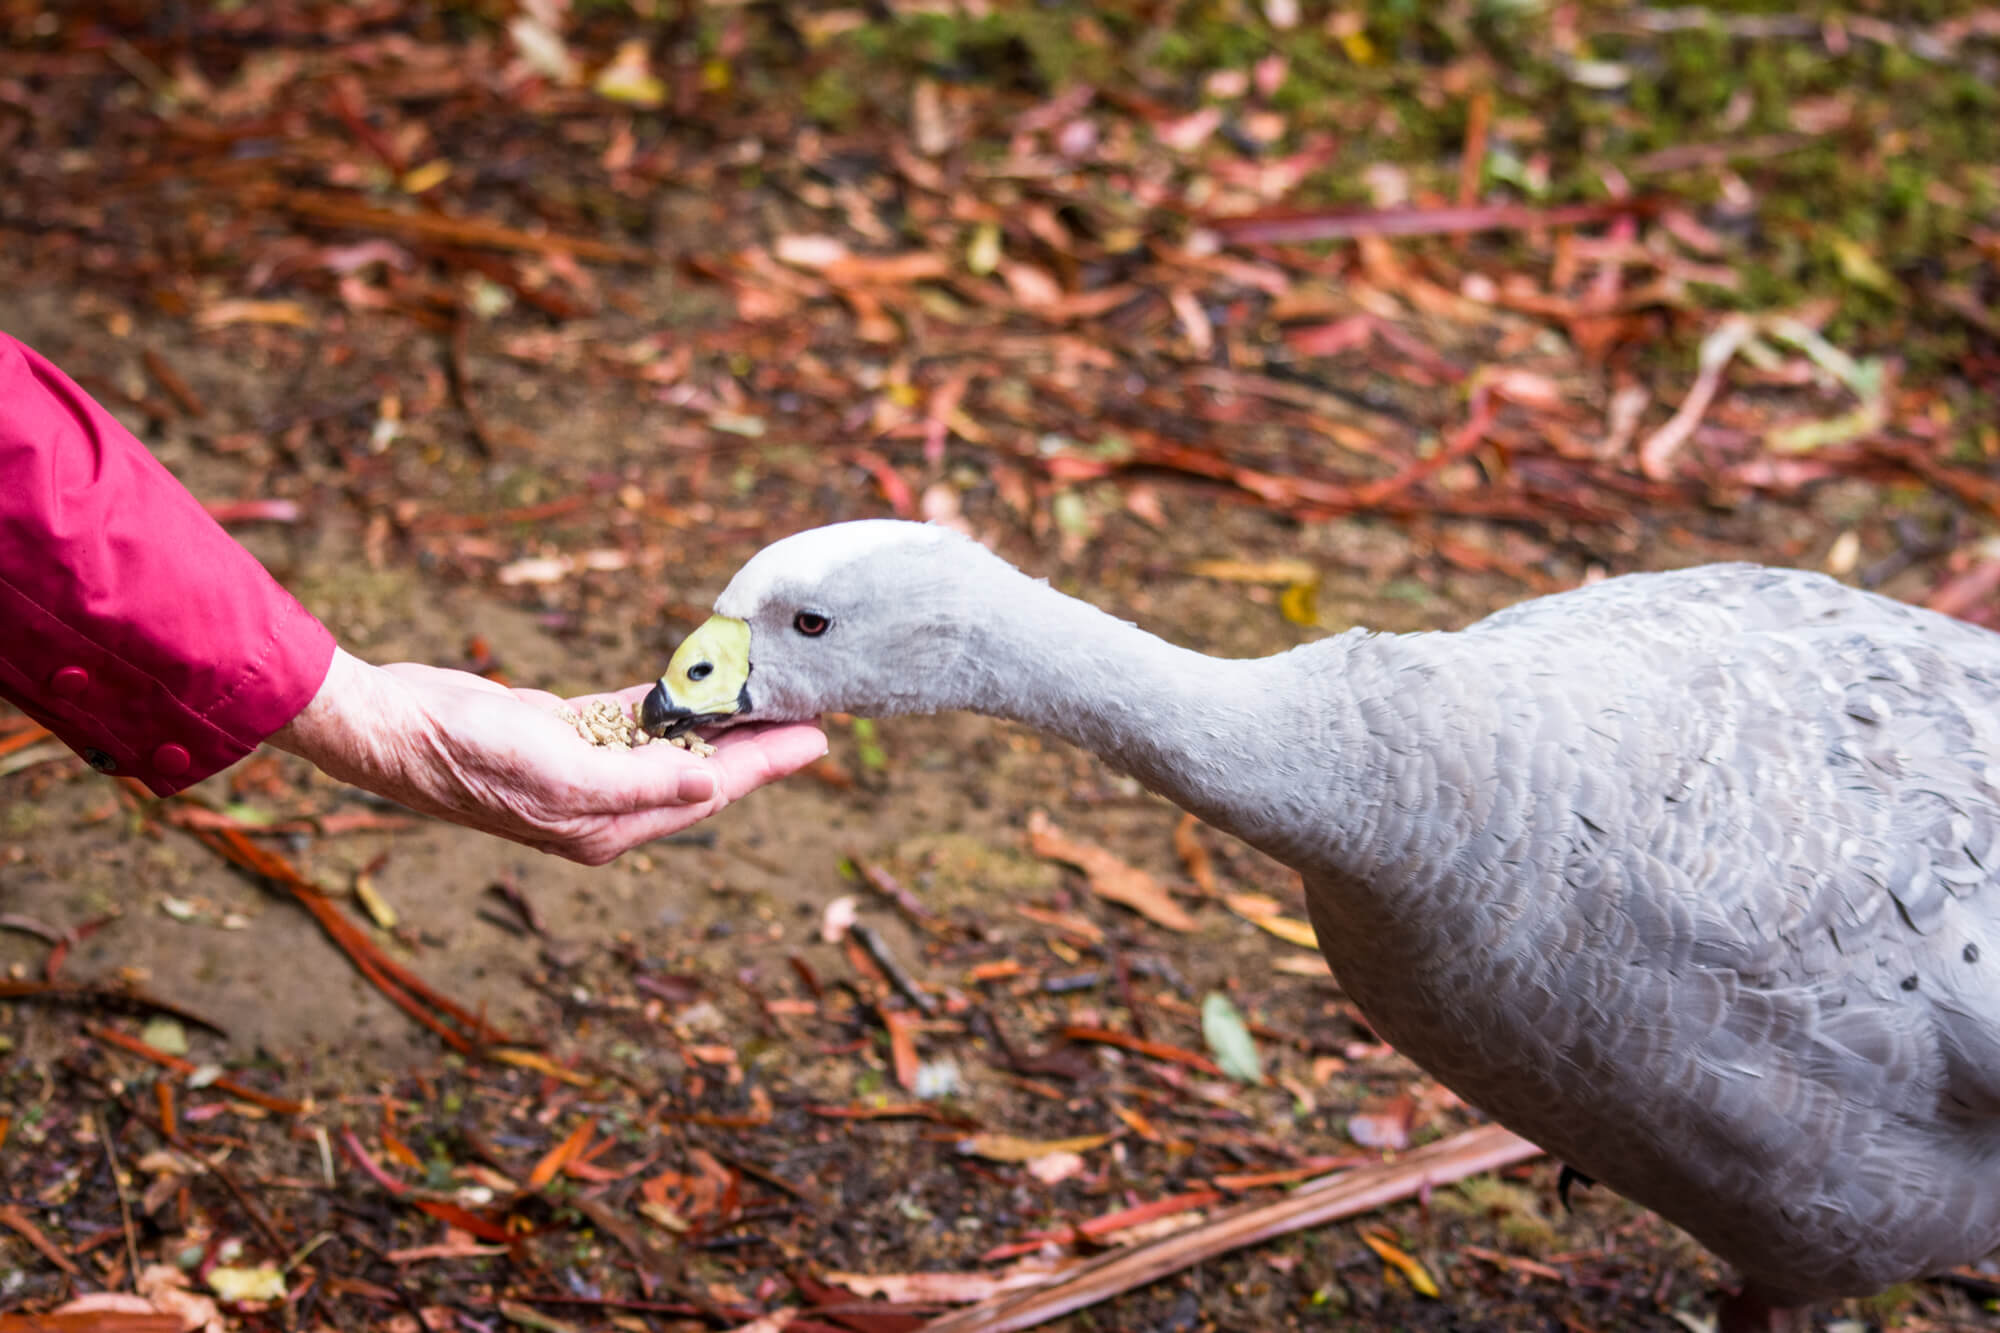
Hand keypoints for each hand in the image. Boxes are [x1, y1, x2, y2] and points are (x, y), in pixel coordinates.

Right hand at [269, 648, 826, 863]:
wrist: (394, 728)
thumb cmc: (469, 755)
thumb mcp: (562, 772)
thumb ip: (639, 781)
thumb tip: (710, 780)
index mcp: (606, 827)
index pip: (709, 794)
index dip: (767, 765)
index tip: (818, 738)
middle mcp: (602, 808)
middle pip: (702, 774)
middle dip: (758, 747)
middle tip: (810, 713)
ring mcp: (582, 772)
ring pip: (671, 746)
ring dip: (718, 722)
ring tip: (769, 698)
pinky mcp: (561, 736)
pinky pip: (631, 721)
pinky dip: (668, 704)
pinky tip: (700, 688)